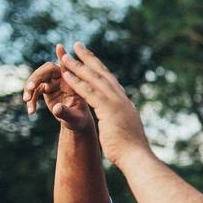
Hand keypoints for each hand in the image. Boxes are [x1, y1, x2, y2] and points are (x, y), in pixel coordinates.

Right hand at [23, 44, 92, 131]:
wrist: (76, 123)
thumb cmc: (79, 120)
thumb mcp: (75, 119)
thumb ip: (66, 113)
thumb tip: (57, 108)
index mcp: (74, 82)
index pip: (68, 67)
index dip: (63, 57)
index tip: (60, 47)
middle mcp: (63, 79)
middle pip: (46, 70)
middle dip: (37, 77)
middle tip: (30, 88)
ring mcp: (53, 83)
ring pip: (37, 79)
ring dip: (30, 88)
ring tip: (27, 101)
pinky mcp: (46, 90)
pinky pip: (34, 90)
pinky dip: (31, 99)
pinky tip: (31, 112)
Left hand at [57, 42, 150, 167]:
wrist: (137, 157)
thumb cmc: (131, 151)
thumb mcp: (126, 132)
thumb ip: (121, 124)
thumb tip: (121, 126)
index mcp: (125, 104)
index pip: (111, 82)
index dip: (100, 69)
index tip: (91, 60)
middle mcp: (121, 99)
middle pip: (103, 74)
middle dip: (89, 59)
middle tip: (78, 45)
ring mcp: (116, 102)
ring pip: (94, 79)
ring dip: (78, 67)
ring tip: (65, 56)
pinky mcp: (108, 108)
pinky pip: (89, 92)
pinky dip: (76, 82)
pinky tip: (65, 74)